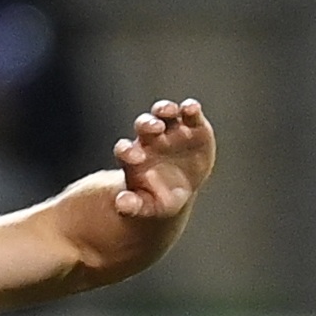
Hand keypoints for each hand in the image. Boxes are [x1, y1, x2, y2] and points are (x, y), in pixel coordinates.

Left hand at [111, 99, 213, 220]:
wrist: (180, 192)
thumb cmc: (159, 198)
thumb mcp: (148, 207)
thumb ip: (134, 206)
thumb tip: (122, 205)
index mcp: (133, 156)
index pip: (124, 149)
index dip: (127, 151)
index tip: (134, 157)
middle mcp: (149, 138)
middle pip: (143, 124)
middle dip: (147, 124)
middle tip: (155, 128)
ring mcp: (170, 129)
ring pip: (164, 112)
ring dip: (165, 108)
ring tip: (169, 111)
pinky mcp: (192, 126)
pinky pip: (190, 113)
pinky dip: (191, 108)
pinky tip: (191, 109)